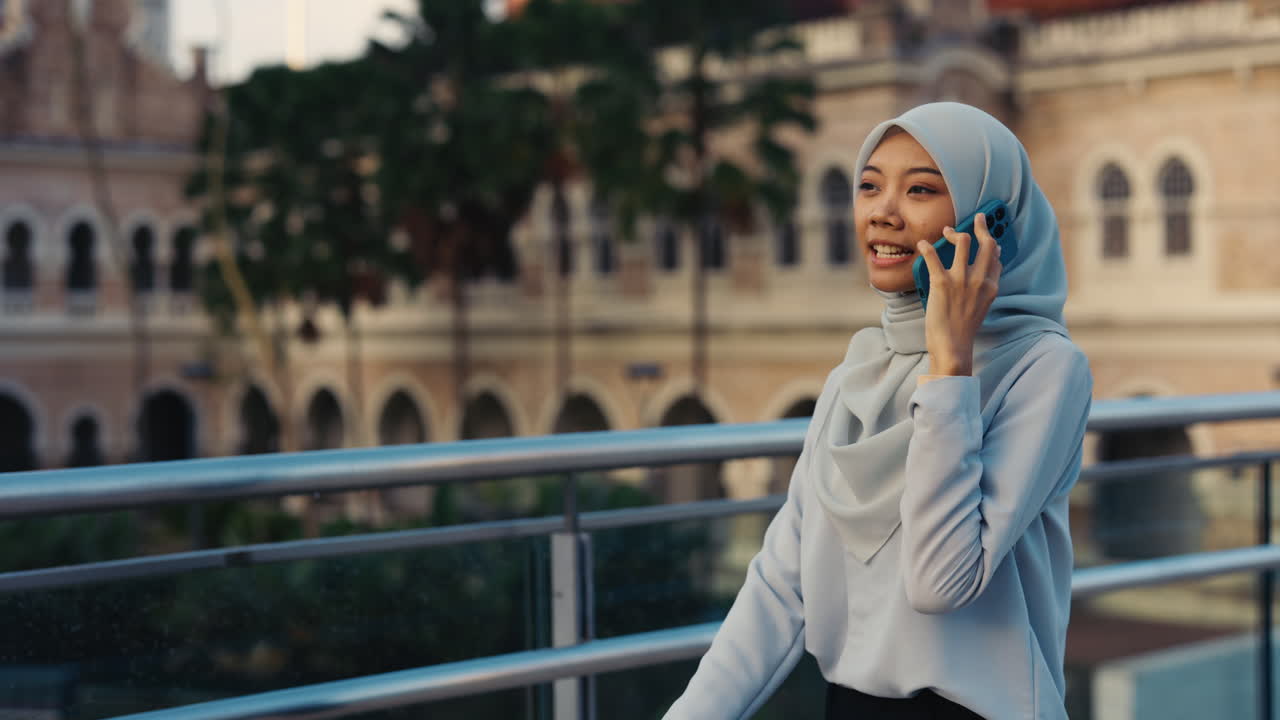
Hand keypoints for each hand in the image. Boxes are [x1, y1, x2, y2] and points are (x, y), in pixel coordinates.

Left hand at [915, 213, 1001, 375]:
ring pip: (964, 242)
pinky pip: (933, 256)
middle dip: (982, 226)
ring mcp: (961, 280)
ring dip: (954, 233)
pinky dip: (927, 247)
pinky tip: (923, 244)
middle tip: (976, 218)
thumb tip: (983, 273)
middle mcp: (979, 280)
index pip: (996, 257)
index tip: (987, 235)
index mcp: (991, 287)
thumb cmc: (963, 329)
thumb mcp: (981, 307)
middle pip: (986, 244)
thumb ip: (983, 288)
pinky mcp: (942, 283)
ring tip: (946, 231)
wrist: (953, 346)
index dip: (992, 242)